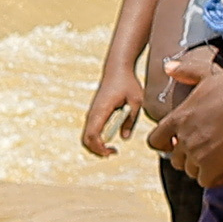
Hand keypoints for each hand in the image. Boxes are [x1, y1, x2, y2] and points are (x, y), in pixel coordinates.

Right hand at [81, 40, 149, 154]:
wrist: (117, 68)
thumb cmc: (128, 83)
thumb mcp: (136, 101)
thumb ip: (131, 120)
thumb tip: (124, 137)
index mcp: (101, 110)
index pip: (93, 134)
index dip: (100, 147)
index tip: (113, 151)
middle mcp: (93, 113)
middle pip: (86, 139)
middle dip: (97, 150)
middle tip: (112, 153)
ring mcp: (92, 113)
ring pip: (87, 136)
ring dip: (97, 145)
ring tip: (112, 149)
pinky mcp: (94, 112)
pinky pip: (91, 130)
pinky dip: (97, 138)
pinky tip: (109, 139)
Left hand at [147, 45, 222, 187]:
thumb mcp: (211, 75)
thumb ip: (187, 72)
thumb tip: (168, 66)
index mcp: (179, 116)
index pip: (156, 139)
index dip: (166, 145)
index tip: (178, 145)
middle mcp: (183, 136)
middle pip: (175, 159)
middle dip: (188, 158)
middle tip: (208, 154)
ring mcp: (196, 153)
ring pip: (191, 171)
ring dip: (204, 169)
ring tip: (222, 161)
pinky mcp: (212, 166)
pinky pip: (206, 181)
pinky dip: (217, 178)